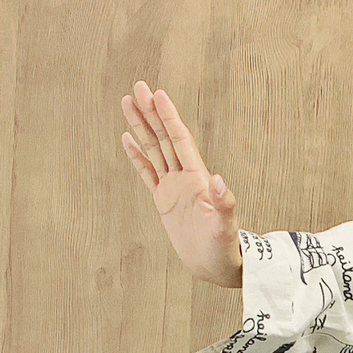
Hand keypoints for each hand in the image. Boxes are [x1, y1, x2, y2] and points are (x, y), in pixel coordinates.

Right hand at [120, 82, 242, 286]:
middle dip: (151, 112)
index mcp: (197, 179)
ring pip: (154, 150)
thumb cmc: (224, 249)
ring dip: (141, 127)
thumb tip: (219, 180)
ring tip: (127, 102)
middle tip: (137, 86)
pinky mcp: (164, 200)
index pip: (180, 140)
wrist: (216, 266)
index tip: (158, 94)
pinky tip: (127, 138)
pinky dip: (137, 156)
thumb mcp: (225, 228)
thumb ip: (223, 204)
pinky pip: (147, 173)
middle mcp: (185, 177)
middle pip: (164, 137)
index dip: (169, 117)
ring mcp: (173, 187)